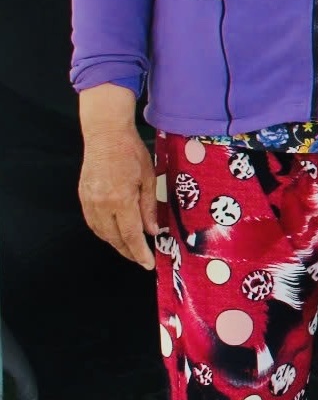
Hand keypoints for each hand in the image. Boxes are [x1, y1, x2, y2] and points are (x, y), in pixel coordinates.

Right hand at [77, 85, 156, 269]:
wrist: (105, 135)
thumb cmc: (132, 153)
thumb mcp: (149, 178)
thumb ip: (149, 207)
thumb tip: (152, 231)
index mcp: (121, 199)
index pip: (130, 234)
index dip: (139, 252)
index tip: (148, 264)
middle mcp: (102, 204)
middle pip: (114, 237)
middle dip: (128, 252)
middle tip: (141, 260)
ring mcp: (89, 202)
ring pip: (102, 233)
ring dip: (116, 244)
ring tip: (130, 250)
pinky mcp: (83, 197)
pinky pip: (93, 223)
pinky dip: (104, 232)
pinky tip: (115, 234)